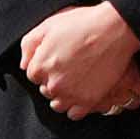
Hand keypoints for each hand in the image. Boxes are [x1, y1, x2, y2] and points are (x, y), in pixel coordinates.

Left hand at [18, 2, 139, 121]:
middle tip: (70, 68)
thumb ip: (29, 45)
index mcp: (40, 66)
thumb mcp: (49, 24)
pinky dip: (76, 107)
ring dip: (63, 96)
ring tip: (75, 82)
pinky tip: (82, 93)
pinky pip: (74, 114)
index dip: (45, 66)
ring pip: (58, 105)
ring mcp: (71, 94)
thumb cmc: (83, 24)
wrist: (115, 29)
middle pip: (46, 90)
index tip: (58, 60)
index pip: (34, 75)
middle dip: (54, 80)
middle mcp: (53, 84)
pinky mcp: (88, 100)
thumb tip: (23, 64)